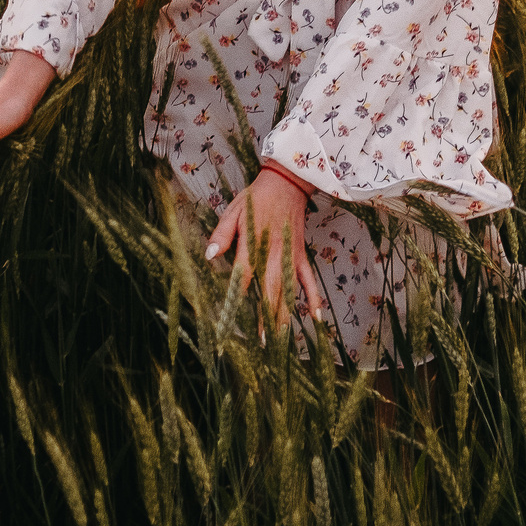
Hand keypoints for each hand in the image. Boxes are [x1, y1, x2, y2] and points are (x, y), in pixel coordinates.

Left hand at [205, 165, 326, 333]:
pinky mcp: (300, 255)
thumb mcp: (234, 211)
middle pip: (270, 292)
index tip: (229, 321)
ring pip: (289, 290)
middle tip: (263, 342)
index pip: (243, 278)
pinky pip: (309, 280)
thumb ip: (222, 234)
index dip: (235, 300)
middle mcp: (274, 255)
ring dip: (286, 315)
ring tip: (282, 339)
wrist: (287, 183)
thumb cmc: (256, 198)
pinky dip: (313, 298)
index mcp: (254, 245)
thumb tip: (209, 256)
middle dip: (266, 318)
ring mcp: (290, 256)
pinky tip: (316, 317)